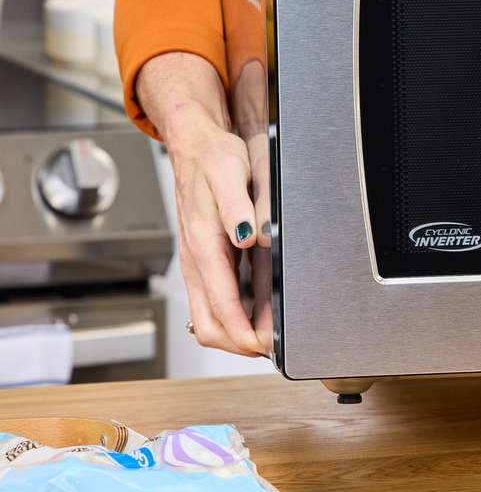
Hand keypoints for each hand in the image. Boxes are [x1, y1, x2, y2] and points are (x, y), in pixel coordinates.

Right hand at [138, 53, 267, 356]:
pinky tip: (257, 314)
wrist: (196, 144)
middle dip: (238, 343)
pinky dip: (232, 316)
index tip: (266, 346)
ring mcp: (196, 263)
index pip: (221, 305)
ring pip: (207, 317)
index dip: (243, 332)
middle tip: (273, 347)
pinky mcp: (202, 261)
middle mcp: (195, 260)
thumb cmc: (215, 159)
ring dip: (236, 333)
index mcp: (203, 245)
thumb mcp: (232, 175)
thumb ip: (240, 207)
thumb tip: (250, 237)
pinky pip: (211, 301)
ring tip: (271, 336)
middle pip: (208, 324)